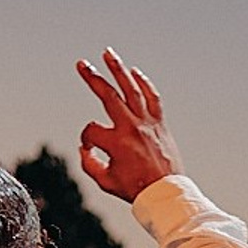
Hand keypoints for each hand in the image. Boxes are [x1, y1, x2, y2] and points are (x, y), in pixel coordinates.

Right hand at [76, 47, 181, 202]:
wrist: (165, 193)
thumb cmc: (137, 189)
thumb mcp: (106, 182)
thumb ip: (90, 164)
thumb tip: (85, 150)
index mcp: (117, 142)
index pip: (91, 130)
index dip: (86, 139)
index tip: (89, 149)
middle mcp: (132, 127)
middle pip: (108, 95)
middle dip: (93, 78)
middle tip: (82, 64)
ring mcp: (147, 123)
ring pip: (132, 88)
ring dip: (119, 69)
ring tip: (108, 54)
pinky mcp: (159, 124)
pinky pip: (152, 97)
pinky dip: (144, 83)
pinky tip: (135, 72)